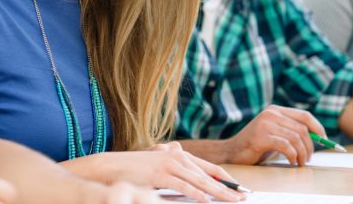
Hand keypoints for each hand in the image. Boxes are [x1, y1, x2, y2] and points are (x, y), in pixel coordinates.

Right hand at [95, 142, 244, 202]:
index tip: (239, 188)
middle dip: (226, 187)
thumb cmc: (134, 170)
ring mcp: (168, 163)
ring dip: (217, 192)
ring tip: (232, 201)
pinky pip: (182, 186)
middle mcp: (175, 155)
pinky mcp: (159, 174)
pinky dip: (196, 194)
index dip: (225, 178)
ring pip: (198, 180)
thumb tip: (194, 183)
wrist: (109, 167)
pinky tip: (207, 201)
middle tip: (243, 196)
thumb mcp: (158, 167)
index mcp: (177, 153)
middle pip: (207, 174)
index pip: (207, 167)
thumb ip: (176, 170)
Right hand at [225, 105, 325, 165]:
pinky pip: (286, 146)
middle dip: (310, 146)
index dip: (318, 128)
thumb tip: (319, 137)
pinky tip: (291, 162)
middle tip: (308, 159)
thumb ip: (290, 130)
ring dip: (302, 154)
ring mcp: (265, 124)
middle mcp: (270, 114)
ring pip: (296, 138)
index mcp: (275, 110)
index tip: (324, 140)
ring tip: (299, 162)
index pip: (304, 115)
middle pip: (302, 129)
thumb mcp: (275, 133)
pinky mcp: (260, 136)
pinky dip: (293, 156)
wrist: (231, 152)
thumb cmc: (256, 145)